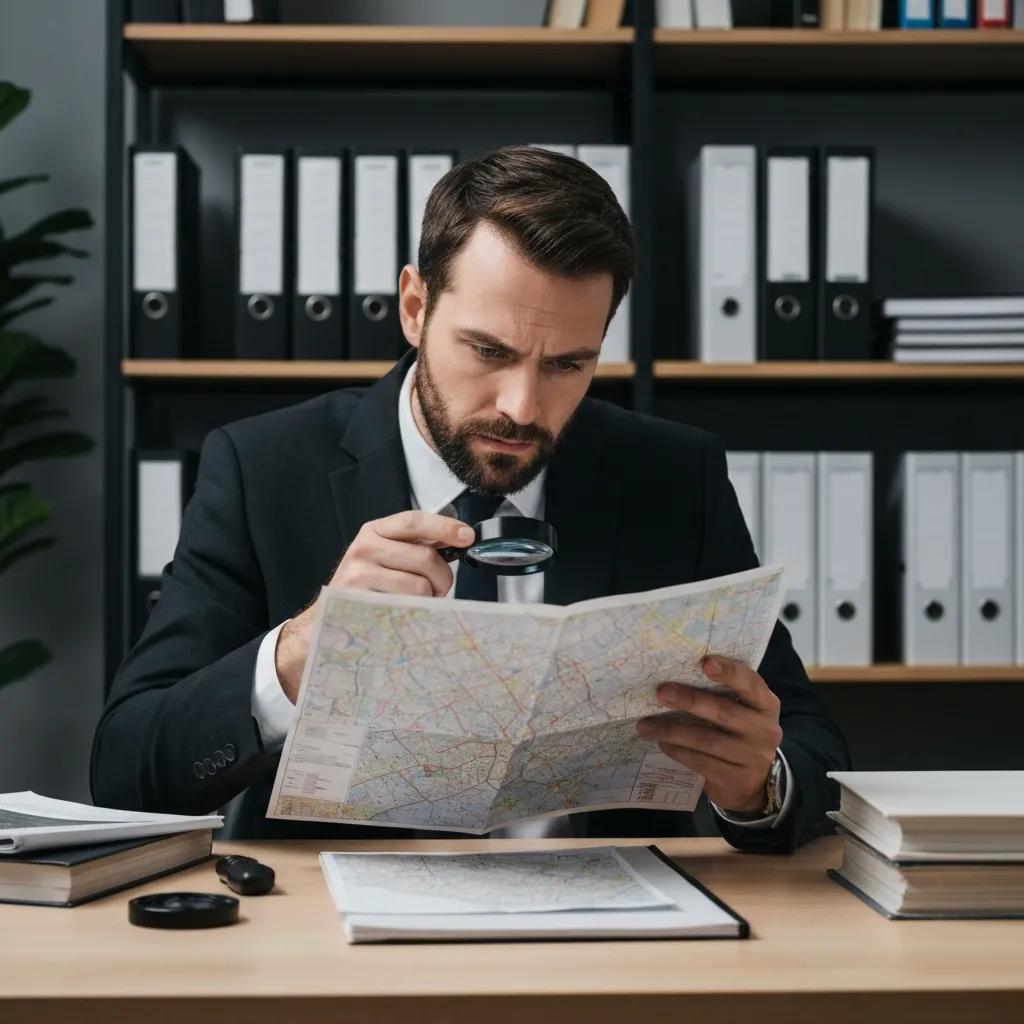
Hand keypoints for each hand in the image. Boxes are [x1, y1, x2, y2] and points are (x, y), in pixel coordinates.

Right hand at [274, 511, 474, 701]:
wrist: (330, 619)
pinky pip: (406, 608)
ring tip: (418, 602)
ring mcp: (359, 575)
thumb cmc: (366, 587)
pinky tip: (405, 612)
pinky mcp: (360, 603)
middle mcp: (363, 548)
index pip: (414, 521)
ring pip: (419, 586)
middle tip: (439, 588)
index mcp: (374, 531)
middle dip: (443, 577)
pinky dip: (415, 613)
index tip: (467, 536)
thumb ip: (418, 545)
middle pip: (425, 557)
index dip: (445, 527)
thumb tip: (458, 538)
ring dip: (429, 599)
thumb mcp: (388, 556)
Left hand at [635, 656, 782, 813]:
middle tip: (661, 692)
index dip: (729, 672)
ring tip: (645, 725)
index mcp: (766, 704)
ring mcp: (753, 758)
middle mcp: (765, 730)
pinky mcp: (737, 780)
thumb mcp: (742, 711)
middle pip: (724, 712)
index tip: (704, 662)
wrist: (753, 783)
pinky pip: (701, 762)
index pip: (750, 684)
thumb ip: (722, 694)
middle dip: (690, 700)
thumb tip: (675, 674)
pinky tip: (662, 743)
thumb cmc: (739, 733)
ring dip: (672, 731)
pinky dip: (678, 751)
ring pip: (707, 740)